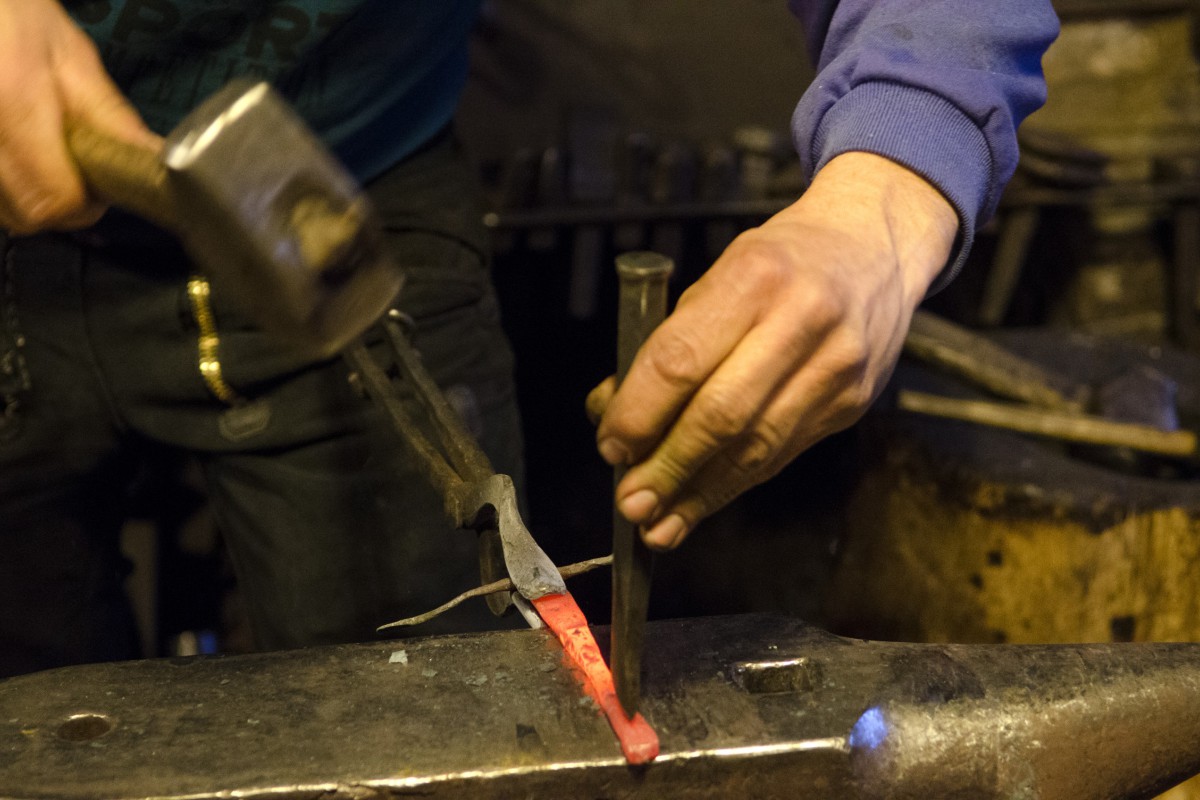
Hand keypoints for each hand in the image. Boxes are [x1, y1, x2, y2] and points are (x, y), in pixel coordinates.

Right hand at [0, 0, 157, 232]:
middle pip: (28, 215)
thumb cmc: (14, 16)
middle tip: (79, 173)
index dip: (87, 203)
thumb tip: (152, 163)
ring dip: (33, 200)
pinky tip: (21, 158)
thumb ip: (110, 115)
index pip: (55, 197)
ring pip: (4, 212)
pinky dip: (9, 188)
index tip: (102, 185)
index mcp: (14, 100)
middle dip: (63, 206)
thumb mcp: (72, 55)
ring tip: (47, 159)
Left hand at [587, 152, 956, 549]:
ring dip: (700, 493)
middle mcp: (801, 321)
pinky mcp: (851, 403)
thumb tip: (615, 414)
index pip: (682, 360)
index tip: (611, 445)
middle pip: (721, 415)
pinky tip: (701, 503)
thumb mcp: (720, 273)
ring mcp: (835, 367)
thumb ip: (672, 341)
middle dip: (668, 467)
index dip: (639, 413)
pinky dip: (735, 484)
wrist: (874, 246)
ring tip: (657, 523)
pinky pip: (781, 454)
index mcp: (754, 276)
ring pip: (756, 448)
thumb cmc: (783, 260)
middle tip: (630, 501)